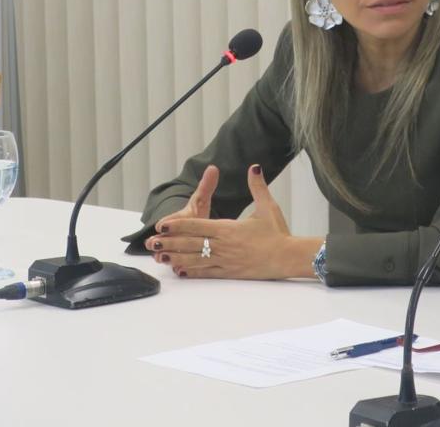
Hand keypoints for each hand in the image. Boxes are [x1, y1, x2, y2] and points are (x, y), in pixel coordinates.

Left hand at [146, 165, 318, 279]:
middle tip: (151, 241)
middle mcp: (224, 245)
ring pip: (195, 259)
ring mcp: (225, 261)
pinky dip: (192, 271)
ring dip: (176, 257)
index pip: (198, 226)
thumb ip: (258, 186)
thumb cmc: (278, 232)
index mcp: (229, 228)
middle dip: (170, 242)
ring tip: (160, 256)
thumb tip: (254, 167)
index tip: (162, 224)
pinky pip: (206, 272)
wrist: (287, 256)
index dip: (178, 225)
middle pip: (191, 243)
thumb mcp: (268, 206)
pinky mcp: (230, 272)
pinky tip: (180, 270)